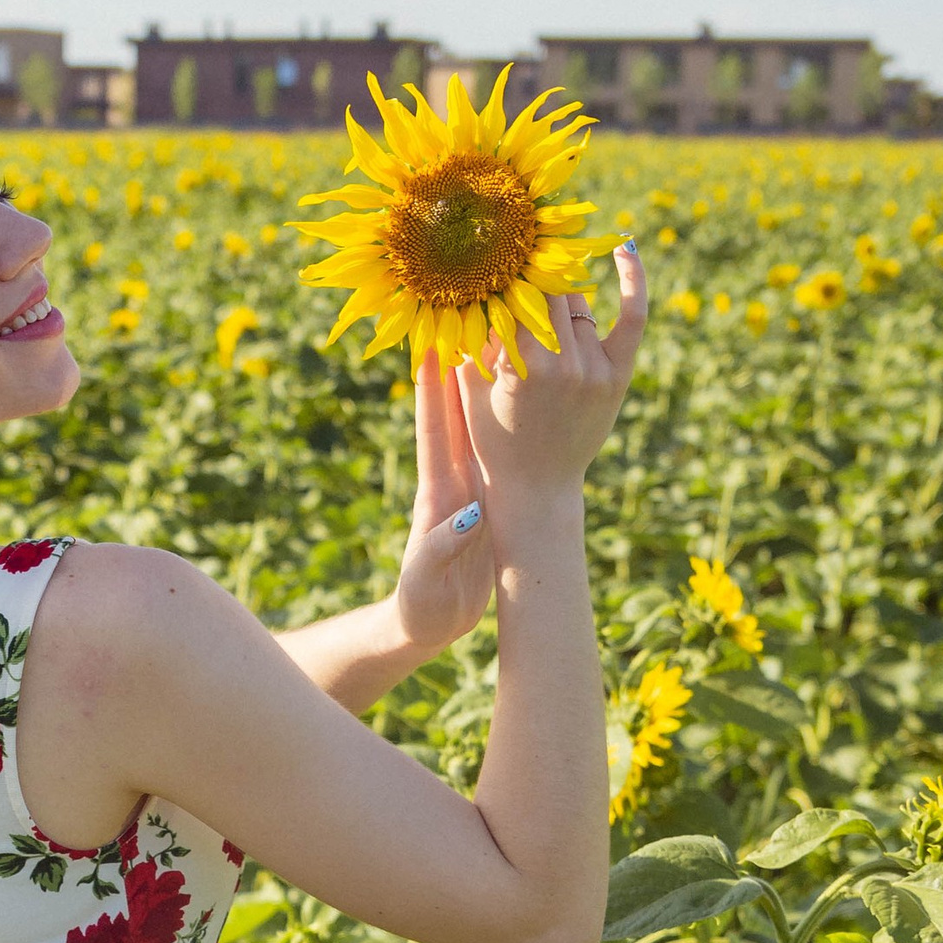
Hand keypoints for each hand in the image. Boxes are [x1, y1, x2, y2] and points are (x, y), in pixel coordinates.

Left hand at [388, 352, 498, 660]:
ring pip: (478, 424)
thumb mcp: (429, 580)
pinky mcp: (484, 501)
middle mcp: (451, 480)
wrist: (425, 625)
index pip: (433, 430)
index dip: (432, 387)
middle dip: (458, 365)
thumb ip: (442, 548)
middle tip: (466, 316)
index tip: (433, 340)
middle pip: (455, 412)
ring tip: (498, 339)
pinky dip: (507, 420)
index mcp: (437, 494)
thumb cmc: (420, 605)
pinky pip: (497, 451)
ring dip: (486, 382)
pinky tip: (522, 395)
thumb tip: (467, 516)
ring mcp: (467, 487)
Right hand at [455, 242, 648, 511]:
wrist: (537, 486)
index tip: (493, 257)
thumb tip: (462, 288)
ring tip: (545, 266)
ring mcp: (594, 369)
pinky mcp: (617, 374)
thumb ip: (469, 340)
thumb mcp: (472, 388)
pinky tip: (626, 247)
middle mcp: (563, 364)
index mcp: (523, 367)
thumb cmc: (494, 438)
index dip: (503, 276)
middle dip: (530, 275)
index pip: (514, 298)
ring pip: (578, 302)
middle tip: (517, 255)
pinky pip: (632, 316)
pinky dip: (633, 280)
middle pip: (548, 293)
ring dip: (559, 286)